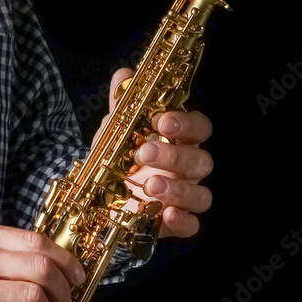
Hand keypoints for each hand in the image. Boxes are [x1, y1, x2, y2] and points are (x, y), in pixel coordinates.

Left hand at [93, 68, 213, 238]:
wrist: (99, 197)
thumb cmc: (117, 159)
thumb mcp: (115, 132)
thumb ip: (122, 105)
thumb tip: (124, 75)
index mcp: (179, 141)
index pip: (199, 128)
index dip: (187, 123)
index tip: (161, 120)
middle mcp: (187, 169)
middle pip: (202, 161)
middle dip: (175, 155)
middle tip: (144, 152)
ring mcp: (183, 198)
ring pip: (202, 195)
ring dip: (179, 189)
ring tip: (149, 185)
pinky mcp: (172, 224)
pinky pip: (192, 226)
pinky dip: (182, 222)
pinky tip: (166, 215)